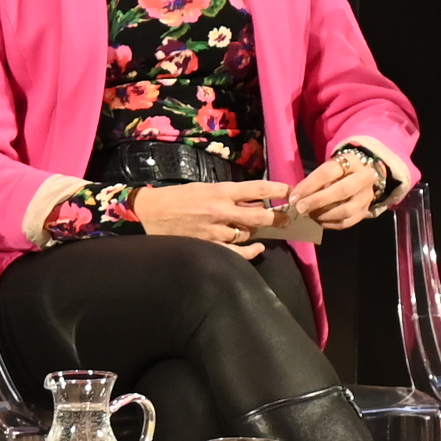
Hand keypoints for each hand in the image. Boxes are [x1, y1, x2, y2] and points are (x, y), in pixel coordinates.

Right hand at [132, 179, 290, 254]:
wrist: (151, 213)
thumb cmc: (178, 197)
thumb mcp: (204, 187)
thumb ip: (228, 194)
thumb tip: (254, 200)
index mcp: (221, 191)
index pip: (257, 189)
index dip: (277, 190)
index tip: (289, 192)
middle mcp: (222, 211)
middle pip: (260, 215)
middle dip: (277, 217)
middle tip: (288, 217)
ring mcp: (216, 231)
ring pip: (248, 234)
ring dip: (256, 230)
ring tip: (262, 227)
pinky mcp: (209, 246)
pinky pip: (237, 253)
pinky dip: (251, 252)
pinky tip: (258, 248)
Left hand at [282, 148, 391, 232]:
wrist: (359, 178)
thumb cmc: (337, 173)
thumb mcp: (327, 169)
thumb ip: (312, 181)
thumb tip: (294, 197)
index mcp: (351, 161)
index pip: (329, 172)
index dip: (309, 185)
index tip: (294, 196)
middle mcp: (364, 178)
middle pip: (342, 191)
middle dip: (318, 201)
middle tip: (300, 208)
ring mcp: (367, 197)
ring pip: (346, 210)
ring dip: (323, 214)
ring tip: (309, 215)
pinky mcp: (365, 212)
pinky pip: (346, 222)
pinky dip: (329, 223)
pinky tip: (318, 220)